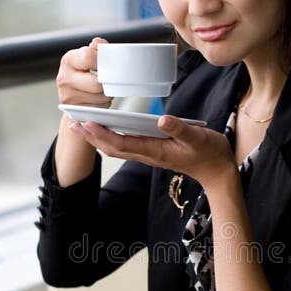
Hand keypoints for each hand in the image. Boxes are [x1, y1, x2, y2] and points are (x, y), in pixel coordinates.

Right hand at [56, 36, 111, 108]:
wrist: (73, 94)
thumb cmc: (85, 72)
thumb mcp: (88, 56)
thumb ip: (97, 48)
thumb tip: (99, 44)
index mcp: (69, 60)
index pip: (89, 57)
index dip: (103, 61)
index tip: (109, 64)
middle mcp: (64, 78)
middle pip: (97, 84)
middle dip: (107, 83)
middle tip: (108, 80)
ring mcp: (68, 96)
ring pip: (100, 97)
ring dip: (107, 94)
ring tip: (102, 89)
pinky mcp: (75, 111)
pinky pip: (98, 108)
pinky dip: (103, 104)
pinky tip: (98, 99)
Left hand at [74, 113, 236, 188]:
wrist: (217, 172)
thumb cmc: (209, 153)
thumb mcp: (198, 138)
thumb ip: (181, 128)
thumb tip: (162, 119)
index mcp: (156, 151)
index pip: (122, 143)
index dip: (102, 133)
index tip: (86, 122)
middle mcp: (149, 154)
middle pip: (113, 147)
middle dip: (92, 136)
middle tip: (72, 123)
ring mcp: (150, 155)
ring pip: (117, 148)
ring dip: (98, 138)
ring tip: (82, 125)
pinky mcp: (153, 152)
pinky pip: (126, 146)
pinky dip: (111, 138)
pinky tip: (106, 129)